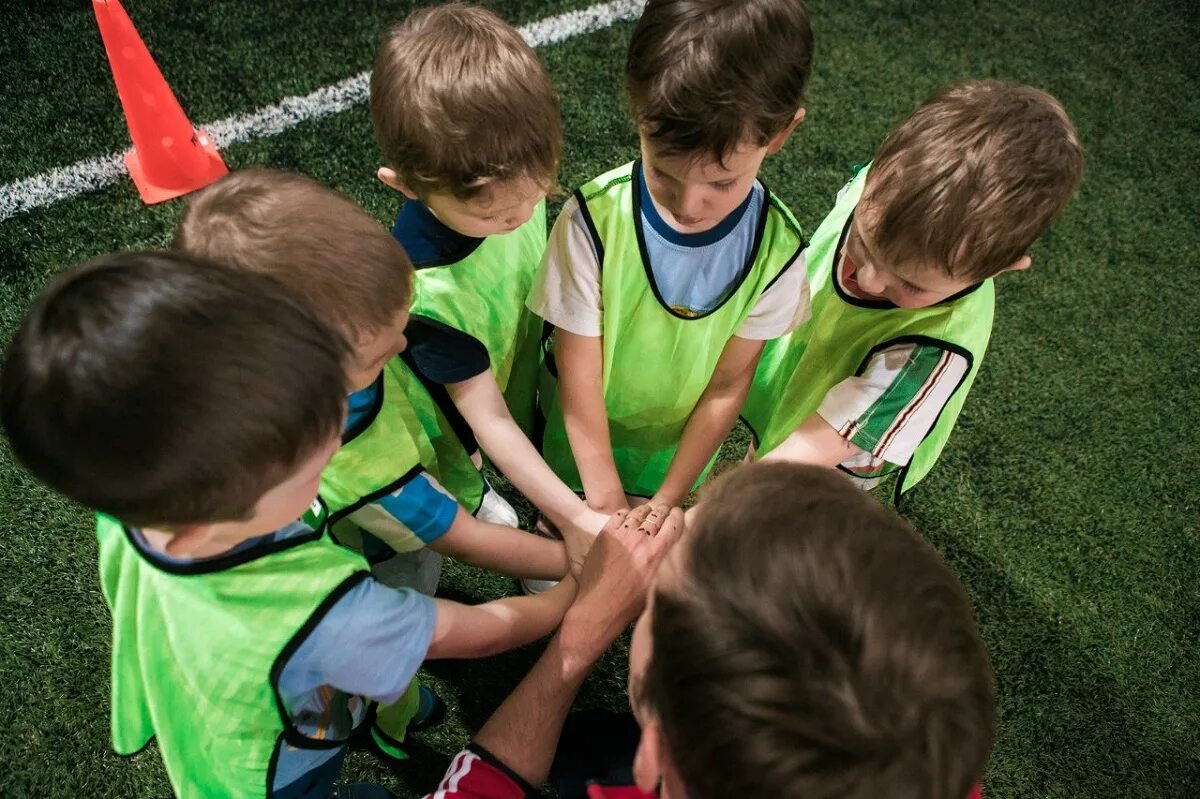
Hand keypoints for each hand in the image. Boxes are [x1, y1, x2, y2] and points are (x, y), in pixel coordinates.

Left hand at [559, 503, 683, 663]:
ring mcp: (623, 534)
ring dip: (645, 511)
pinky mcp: (606, 534)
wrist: (601, 606)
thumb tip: (676, 548)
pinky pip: (619, 515)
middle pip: (658, 513)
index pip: (674, 521)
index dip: (677, 516)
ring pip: (639, 512)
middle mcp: (643, 538)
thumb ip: (669, 561)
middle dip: (663, 511)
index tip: (677, 515)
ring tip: (647, 513)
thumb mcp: (660, 583)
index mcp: (660, 551)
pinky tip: (628, 517)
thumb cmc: (632, 602)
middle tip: (663, 513)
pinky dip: (626, 514)